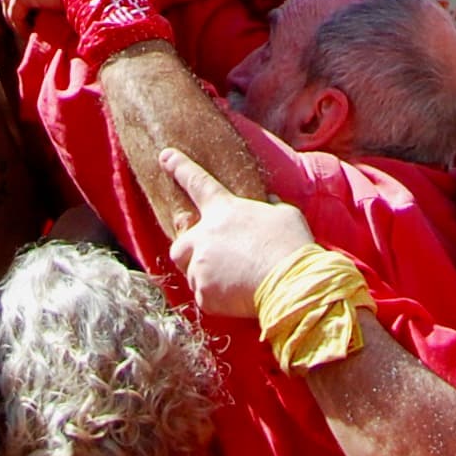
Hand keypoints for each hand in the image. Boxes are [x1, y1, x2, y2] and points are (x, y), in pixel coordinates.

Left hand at [160, 147, 310, 317]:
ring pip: (192, 274)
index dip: (180, 168)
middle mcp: (205, 235)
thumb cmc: (290, 244)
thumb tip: (269, 200)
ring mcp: (201, 265)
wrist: (290, 284)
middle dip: (188, 251)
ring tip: (234, 282)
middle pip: (180, 244)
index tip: (164, 156)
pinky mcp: (204, 294)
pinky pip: (204, 297)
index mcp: (224, 209)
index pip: (197, 182)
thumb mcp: (285, 214)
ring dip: (207, 277)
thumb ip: (271, 206)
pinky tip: (238, 298)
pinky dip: (217, 299)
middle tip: (207, 259)